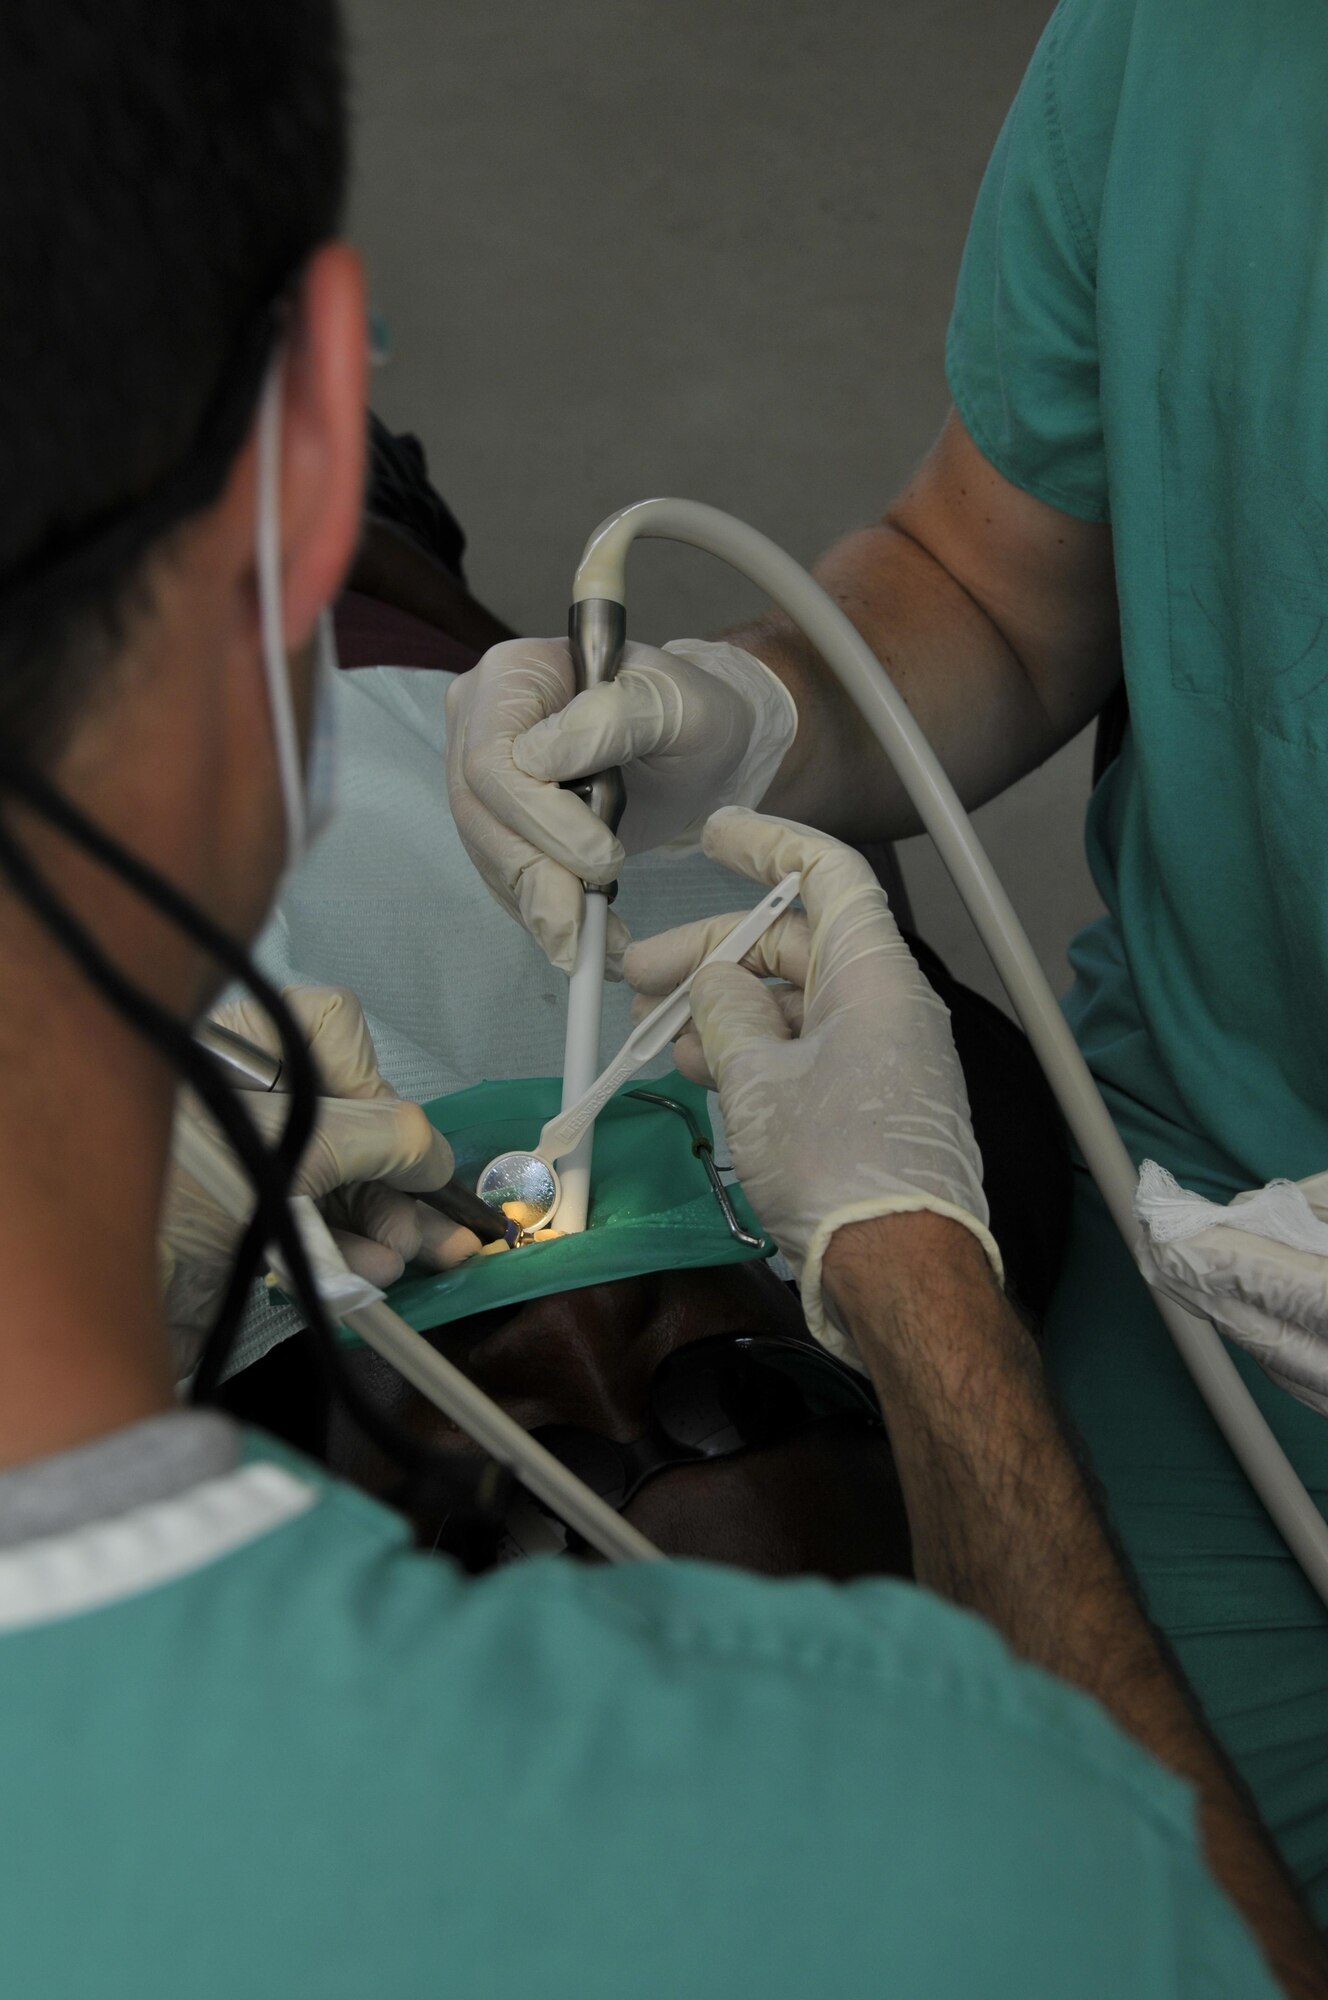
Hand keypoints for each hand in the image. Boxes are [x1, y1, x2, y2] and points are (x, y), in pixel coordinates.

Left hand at [161, 986, 478, 1351]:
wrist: (108, 1283)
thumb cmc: (188, 1184)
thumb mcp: (296, 1150)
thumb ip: (385, 1140)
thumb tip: (437, 1158)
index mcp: (241, 1045)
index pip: (334, 1027)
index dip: (369, 1076)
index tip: (384, 1129)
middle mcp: (247, 1091)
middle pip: (354, 1115)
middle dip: (397, 1174)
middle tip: (440, 1225)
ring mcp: (248, 1157)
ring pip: (343, 1176)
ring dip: (387, 1220)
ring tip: (419, 1257)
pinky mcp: (247, 1218)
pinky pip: (316, 1221)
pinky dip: (350, 1247)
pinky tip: (376, 1272)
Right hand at [445, 636, 795, 972]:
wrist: (698, 746)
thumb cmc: (691, 713)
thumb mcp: (675, 704)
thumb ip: (614, 718)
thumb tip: (539, 757)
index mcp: (515, 675)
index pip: (493, 758)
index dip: (538, 818)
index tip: (604, 858)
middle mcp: (481, 722)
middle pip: (479, 814)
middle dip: (536, 878)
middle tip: (587, 932)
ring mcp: (483, 777)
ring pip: (488, 855)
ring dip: (540, 909)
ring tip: (593, 950)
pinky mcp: (501, 824)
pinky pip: (506, 877)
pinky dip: (547, 916)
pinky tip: (588, 943)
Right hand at [623, 808, 1001, 1359]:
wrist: (899, 1274)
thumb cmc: (833, 1165)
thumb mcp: (758, 1080)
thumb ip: (726, 1012)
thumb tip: (714, 981)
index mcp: (874, 975)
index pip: (828, 873)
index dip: (769, 844)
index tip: (712, 835)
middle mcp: (886, 1005)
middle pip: (794, 945)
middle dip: (712, 954)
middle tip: (638, 976)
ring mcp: (882, 1056)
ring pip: (792, 1004)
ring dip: (722, 1012)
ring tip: (659, 1040)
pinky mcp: (869, 1104)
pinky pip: (805, 1052)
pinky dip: (751, 1054)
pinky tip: (701, 1074)